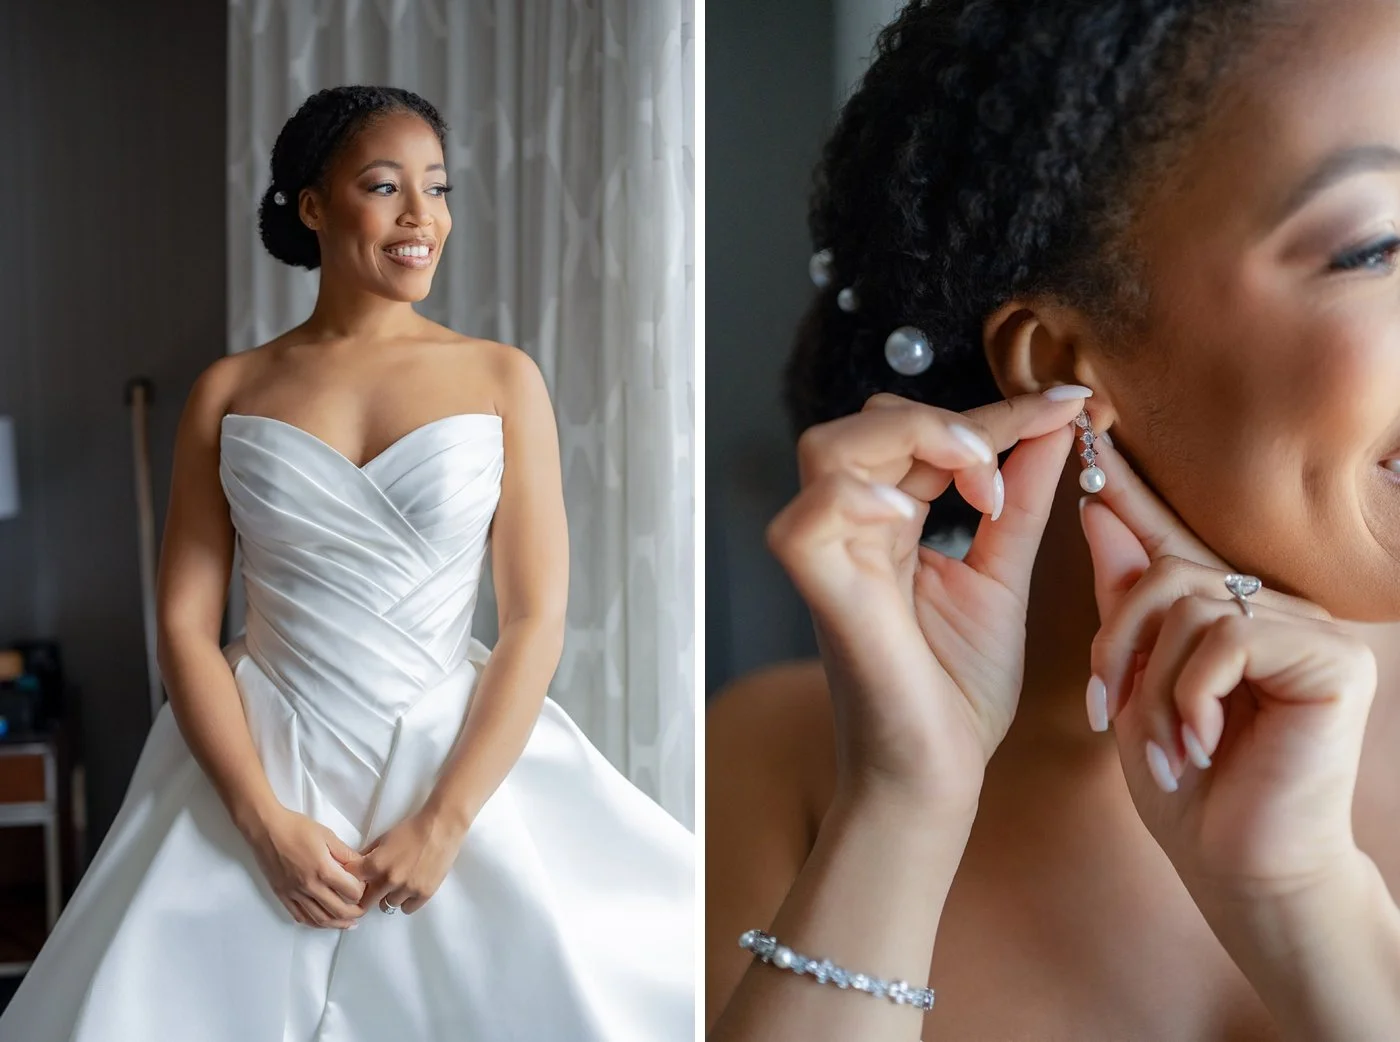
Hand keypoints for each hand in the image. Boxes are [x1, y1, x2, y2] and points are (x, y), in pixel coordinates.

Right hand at [247, 805, 367, 928]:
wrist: (266, 830)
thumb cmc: (297, 828)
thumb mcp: (328, 836)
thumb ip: (346, 853)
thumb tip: (361, 866)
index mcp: (323, 870)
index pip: (351, 892)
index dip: (362, 891)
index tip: (365, 887)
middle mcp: (309, 887)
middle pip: (338, 911)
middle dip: (355, 913)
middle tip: (363, 910)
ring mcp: (294, 894)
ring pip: (319, 919)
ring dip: (337, 924)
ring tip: (349, 924)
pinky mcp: (283, 896)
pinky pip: (300, 917)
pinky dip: (315, 923)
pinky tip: (324, 921)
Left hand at [351, 809, 466, 915]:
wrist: (441, 826)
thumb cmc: (411, 828)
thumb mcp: (383, 838)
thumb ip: (367, 855)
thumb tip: (353, 868)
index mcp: (375, 864)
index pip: (350, 884)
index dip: (352, 883)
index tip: (356, 882)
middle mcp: (389, 880)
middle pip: (366, 902)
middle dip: (367, 895)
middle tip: (374, 888)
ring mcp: (407, 889)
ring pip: (387, 906)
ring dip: (389, 897)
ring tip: (398, 884)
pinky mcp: (424, 894)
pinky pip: (407, 909)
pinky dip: (406, 901)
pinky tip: (410, 889)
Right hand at [765, 387, 1092, 811]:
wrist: (938, 777)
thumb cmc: (959, 692)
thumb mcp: (1003, 576)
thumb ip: (1023, 500)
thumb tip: (1058, 425)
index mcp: (889, 524)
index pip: (923, 435)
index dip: (996, 410)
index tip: (1071, 402)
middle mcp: (852, 533)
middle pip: (862, 424)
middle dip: (942, 418)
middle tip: (1005, 463)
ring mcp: (832, 561)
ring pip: (827, 450)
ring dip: (909, 439)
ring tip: (978, 478)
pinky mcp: (824, 597)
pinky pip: (803, 524)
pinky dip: (851, 498)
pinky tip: (908, 509)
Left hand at [1079, 429, 1376, 899]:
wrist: (1240, 868)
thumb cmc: (1187, 785)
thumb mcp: (1135, 683)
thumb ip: (1122, 601)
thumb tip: (1098, 510)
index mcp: (1229, 609)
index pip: (1172, 537)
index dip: (1129, 494)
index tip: (1088, 440)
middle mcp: (1277, 606)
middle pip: (1167, 570)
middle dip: (1118, 640)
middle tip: (1107, 710)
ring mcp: (1313, 628)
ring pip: (1190, 604)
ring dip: (1152, 682)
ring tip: (1159, 744)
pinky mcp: (1335, 659)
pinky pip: (1227, 638)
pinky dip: (1191, 695)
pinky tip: (1199, 742)